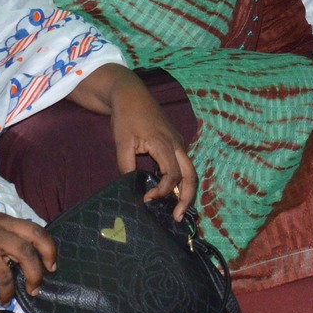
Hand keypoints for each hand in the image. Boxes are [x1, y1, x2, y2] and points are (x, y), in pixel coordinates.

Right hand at [0, 196, 56, 308]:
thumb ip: (5, 232)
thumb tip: (24, 254)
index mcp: (2, 221)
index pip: (36, 233)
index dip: (50, 251)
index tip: (52, 267)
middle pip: (26, 255)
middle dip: (36, 276)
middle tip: (34, 289)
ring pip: (4, 276)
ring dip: (9, 293)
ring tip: (7, 299)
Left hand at [79, 63, 197, 218]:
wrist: (131, 94)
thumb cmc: (126, 117)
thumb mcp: (121, 142)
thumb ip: (126, 166)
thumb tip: (129, 187)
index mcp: (164, 144)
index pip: (172, 175)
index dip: (162, 191)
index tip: (146, 199)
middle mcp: (177, 144)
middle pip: (190, 175)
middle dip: (187, 198)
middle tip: (177, 218)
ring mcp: (178, 143)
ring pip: (189, 171)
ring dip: (185, 191)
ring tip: (177, 210)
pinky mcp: (174, 142)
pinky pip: (183, 164)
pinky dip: (180, 181)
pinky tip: (170, 192)